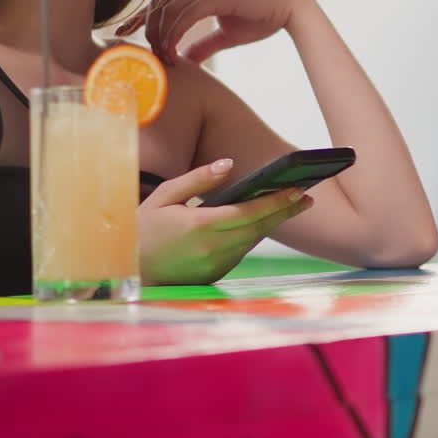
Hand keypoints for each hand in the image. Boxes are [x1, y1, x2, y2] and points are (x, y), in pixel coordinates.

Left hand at [117, 0, 299, 64]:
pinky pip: (186, 13)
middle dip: (143, 26)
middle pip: (159, 3)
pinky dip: (174, 33)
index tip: (125, 33)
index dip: (141, 17)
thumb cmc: (259, 18)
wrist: (288, 7)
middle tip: (136, 48)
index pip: (161, 1)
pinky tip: (172, 51)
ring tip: (158, 56)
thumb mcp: (225, 36)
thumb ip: (203, 45)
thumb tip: (187, 60)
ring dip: (159, 34)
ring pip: (169, 8)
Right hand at [138, 158, 312, 285]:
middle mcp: (212, 248)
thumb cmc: (144, 228)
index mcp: (199, 226)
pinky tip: (263, 221)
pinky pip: (242, 251)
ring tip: (292, 205)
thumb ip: (198, 179)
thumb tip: (228, 164)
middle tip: (307, 197)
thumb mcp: (165, 196)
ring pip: (254, 240)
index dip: (276, 202)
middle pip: (259, 228)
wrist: (130, 269)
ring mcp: (215, 264)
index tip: (297, 190)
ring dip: (273, 223)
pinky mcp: (216, 274)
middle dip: (285, 211)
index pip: (249, 212)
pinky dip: (254, 235)